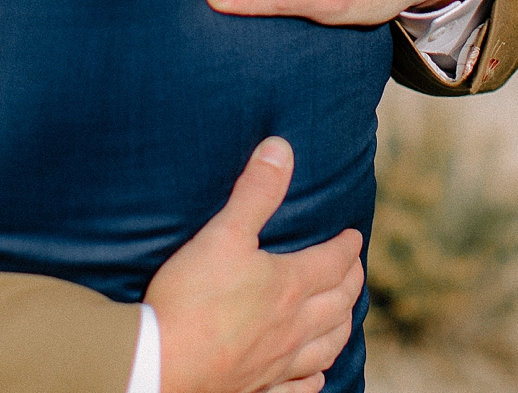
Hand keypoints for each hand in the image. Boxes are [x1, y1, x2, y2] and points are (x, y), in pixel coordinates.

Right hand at [149, 137, 364, 392]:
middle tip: (355, 270)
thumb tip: (281, 149)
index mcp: (289, 286)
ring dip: (341, 328)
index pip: (332, 262)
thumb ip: (254, 192)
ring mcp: (278, 363)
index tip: (353, 237)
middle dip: (351, 283)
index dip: (347, 247)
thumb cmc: (192, 299)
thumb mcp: (223, 233)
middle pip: (338, 304)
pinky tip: (316, 376)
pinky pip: (299, 388)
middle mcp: (293, 327)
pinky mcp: (259, 389)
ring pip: (326, 347)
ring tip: (345, 317)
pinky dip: (313, 378)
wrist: (162, 364)